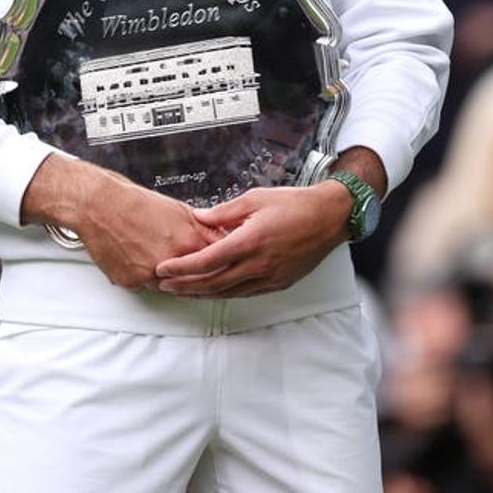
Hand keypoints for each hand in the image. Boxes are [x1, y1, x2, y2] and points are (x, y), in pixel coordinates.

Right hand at [23, 155, 220, 291]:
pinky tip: (134, 253)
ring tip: (149, 248)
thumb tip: (221, 238)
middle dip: (189, 271)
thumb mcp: (178, 209)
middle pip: (191, 279)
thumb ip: (203, 228)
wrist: (98, 205)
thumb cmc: (134, 202)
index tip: (212, 262)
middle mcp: (170, 263)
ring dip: (164, 274)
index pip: (214, 265)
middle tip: (175, 255)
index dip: (213, 263)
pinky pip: (143, 285)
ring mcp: (149, 276)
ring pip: (166, 284)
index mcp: (187, 242)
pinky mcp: (130, 283)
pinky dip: (141, 274)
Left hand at [154, 182, 349, 297]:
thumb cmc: (294, 204)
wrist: (329, 218)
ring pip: (228, 293)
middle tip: (163, 286)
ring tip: (182, 291)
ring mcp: (270, 277)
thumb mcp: (254, 198)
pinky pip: (245, 293)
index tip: (163, 269)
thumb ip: (223, 212)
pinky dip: (225, 293)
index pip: (207, 261)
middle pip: (213, 283)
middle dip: (185, 286)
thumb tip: (198, 218)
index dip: (182, 268)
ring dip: (202, 294)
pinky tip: (213, 290)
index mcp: (250, 241)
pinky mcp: (279, 283)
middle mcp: (259, 264)